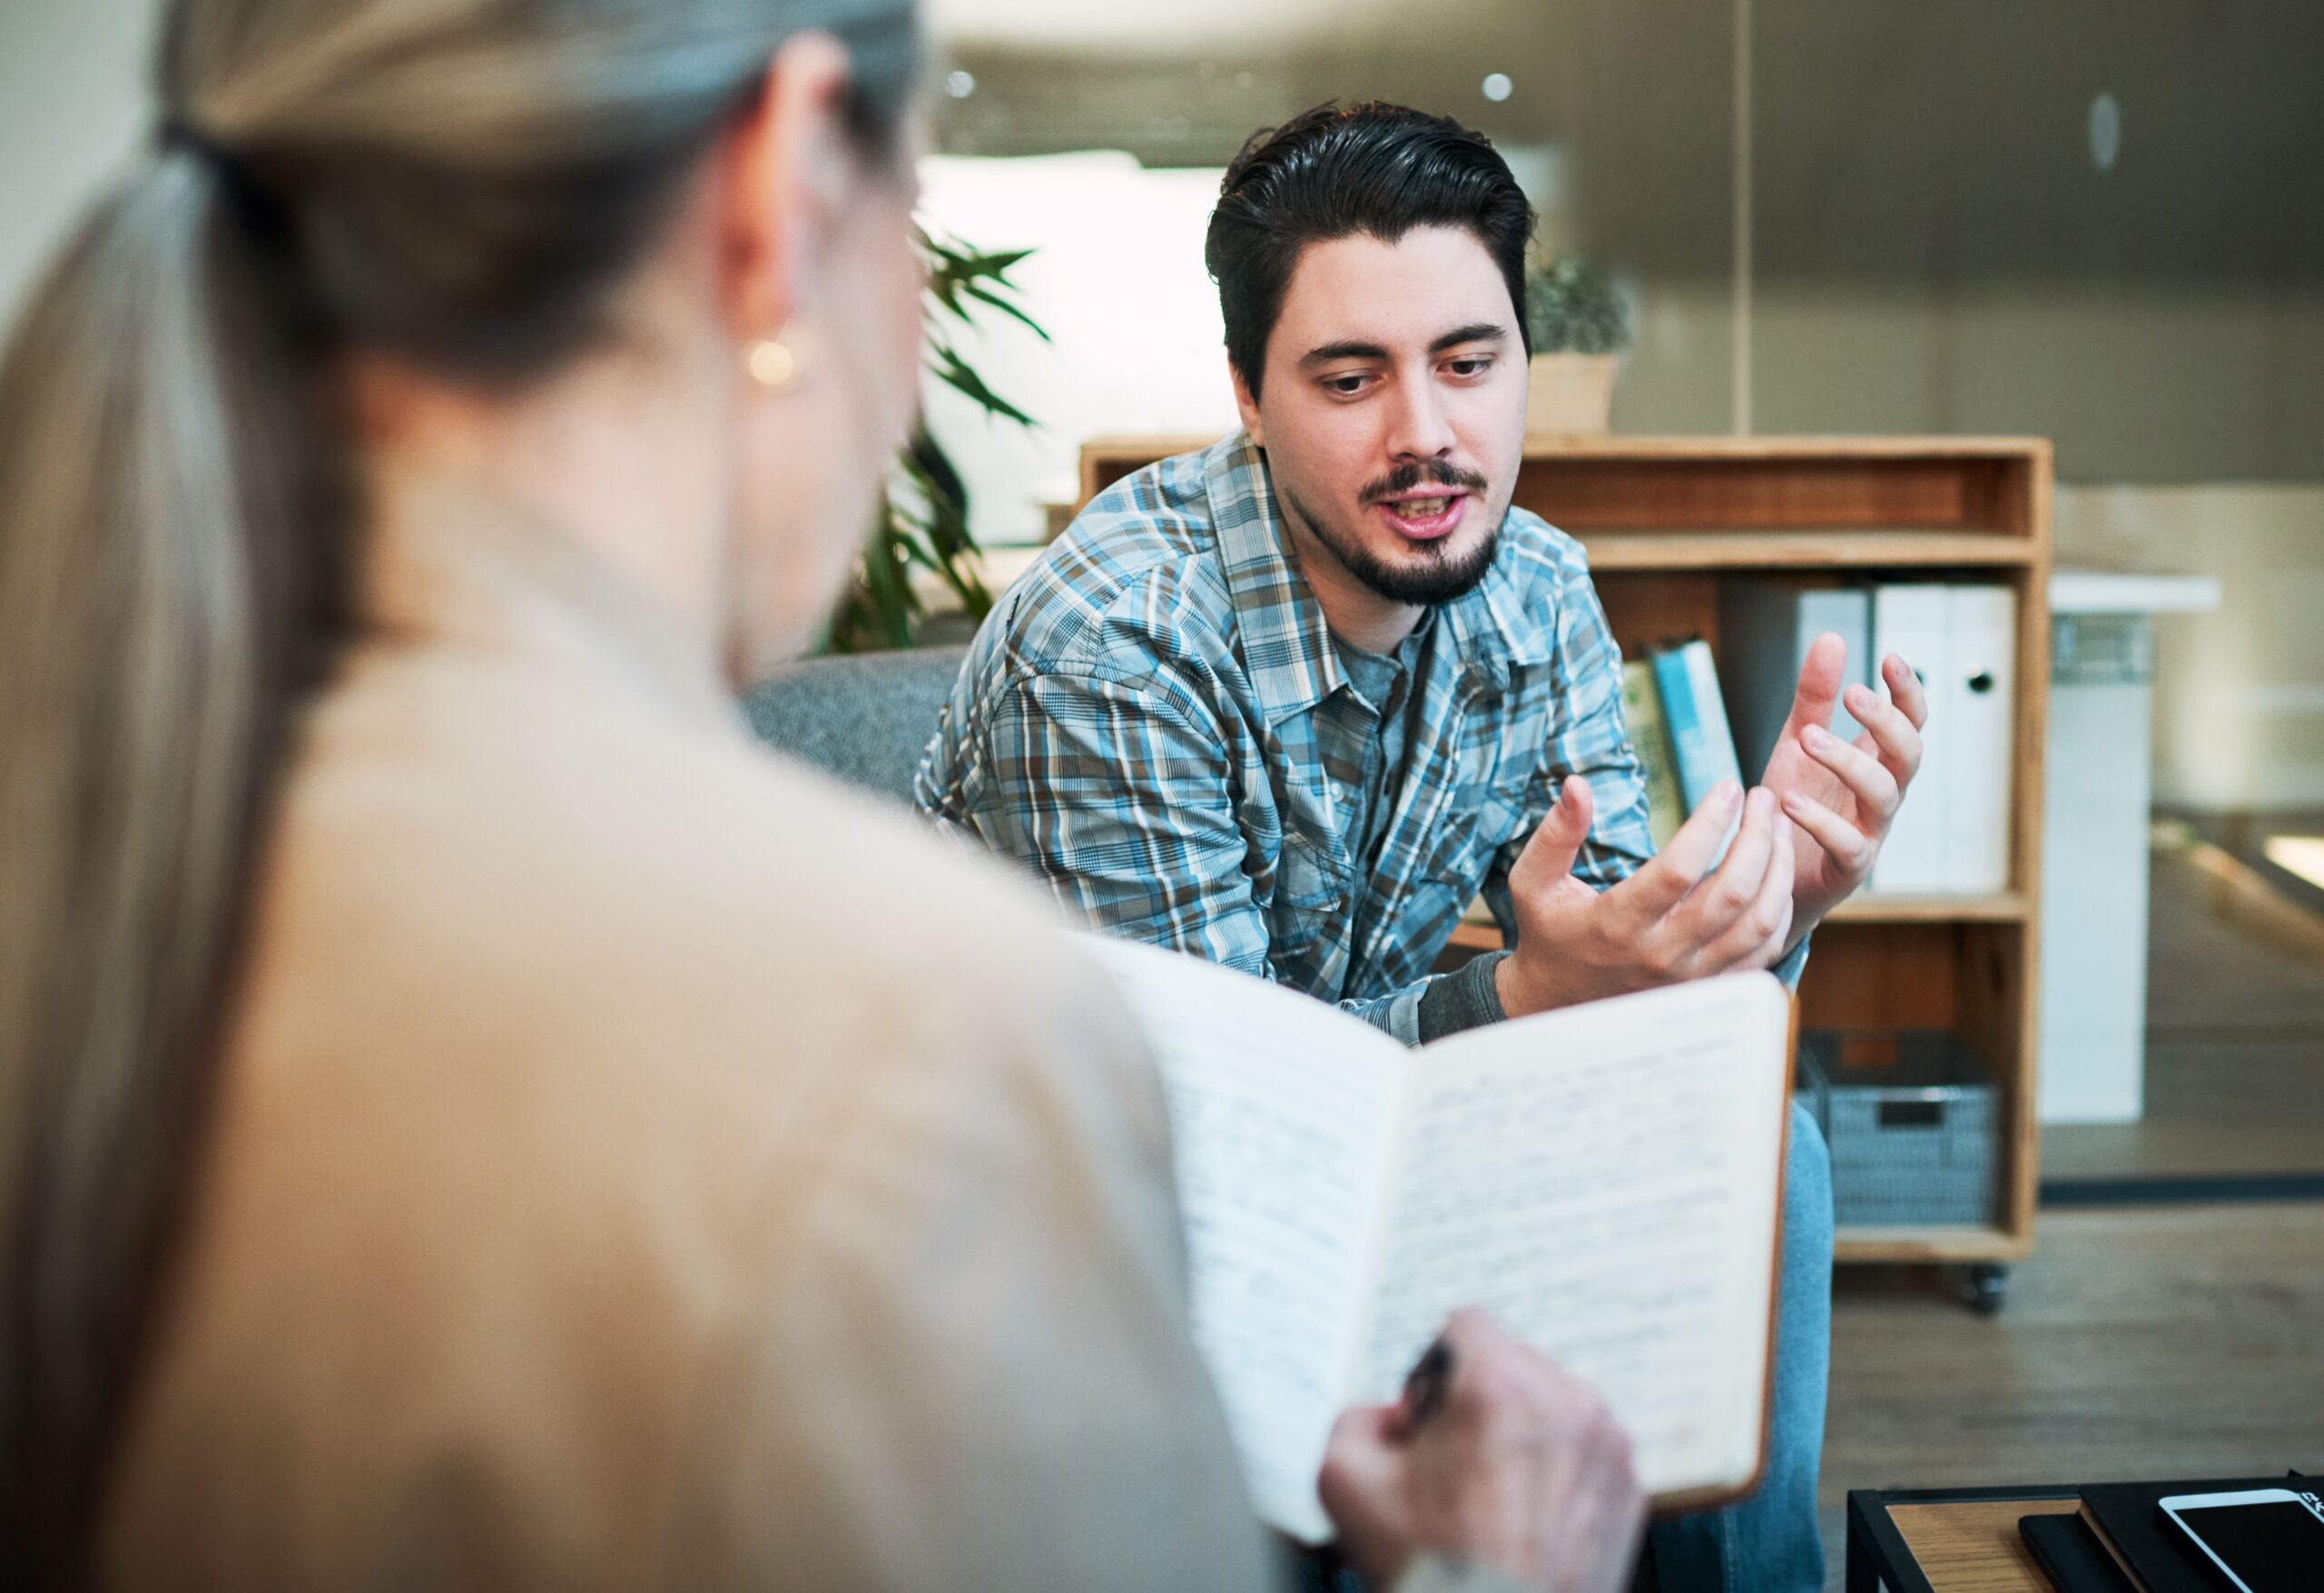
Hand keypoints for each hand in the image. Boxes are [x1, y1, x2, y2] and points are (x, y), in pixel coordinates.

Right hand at [1318, 1309, 1645, 1592]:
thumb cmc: (1427, 1570)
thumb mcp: (1342, 1479)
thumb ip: (1357, 1417)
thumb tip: (1393, 1417)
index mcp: (1498, 1385)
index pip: (1467, 1324)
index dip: (1434, 1371)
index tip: (1427, 1427)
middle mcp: (1565, 1401)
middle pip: (1513, 1363)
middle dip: (1480, 1402)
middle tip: (1455, 1467)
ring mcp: (1606, 1445)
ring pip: (1555, 1404)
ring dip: (1524, 1433)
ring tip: (1495, 1498)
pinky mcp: (1630, 1487)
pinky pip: (1587, 1451)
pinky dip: (1560, 1472)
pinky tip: (1529, 1520)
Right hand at [1494, 770, 1795, 1016]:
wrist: (1558, 1002)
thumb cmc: (1549, 933)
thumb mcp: (1534, 882)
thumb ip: (1556, 834)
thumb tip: (1577, 784)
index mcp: (1618, 924)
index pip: (1678, 869)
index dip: (1711, 823)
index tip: (1728, 787)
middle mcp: (1660, 954)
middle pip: (1733, 893)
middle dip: (1758, 837)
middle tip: (1763, 798)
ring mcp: (1691, 977)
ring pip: (1759, 923)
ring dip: (1779, 870)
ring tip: (1780, 827)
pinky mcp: (1709, 987)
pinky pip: (1765, 951)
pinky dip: (1780, 910)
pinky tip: (1776, 875)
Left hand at [1759, 635, 1928, 937]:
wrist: (1769, 874)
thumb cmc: (1792, 806)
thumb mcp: (1797, 744)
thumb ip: (1814, 697)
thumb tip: (1833, 637)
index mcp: (1875, 761)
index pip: (1911, 722)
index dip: (1908, 692)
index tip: (1889, 659)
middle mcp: (1881, 794)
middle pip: (1909, 754)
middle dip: (1887, 722)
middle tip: (1852, 694)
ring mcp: (1870, 831)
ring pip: (1883, 794)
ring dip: (1849, 762)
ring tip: (1809, 738)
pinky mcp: (1849, 867)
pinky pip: (1848, 843)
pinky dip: (1821, 820)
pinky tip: (1788, 801)